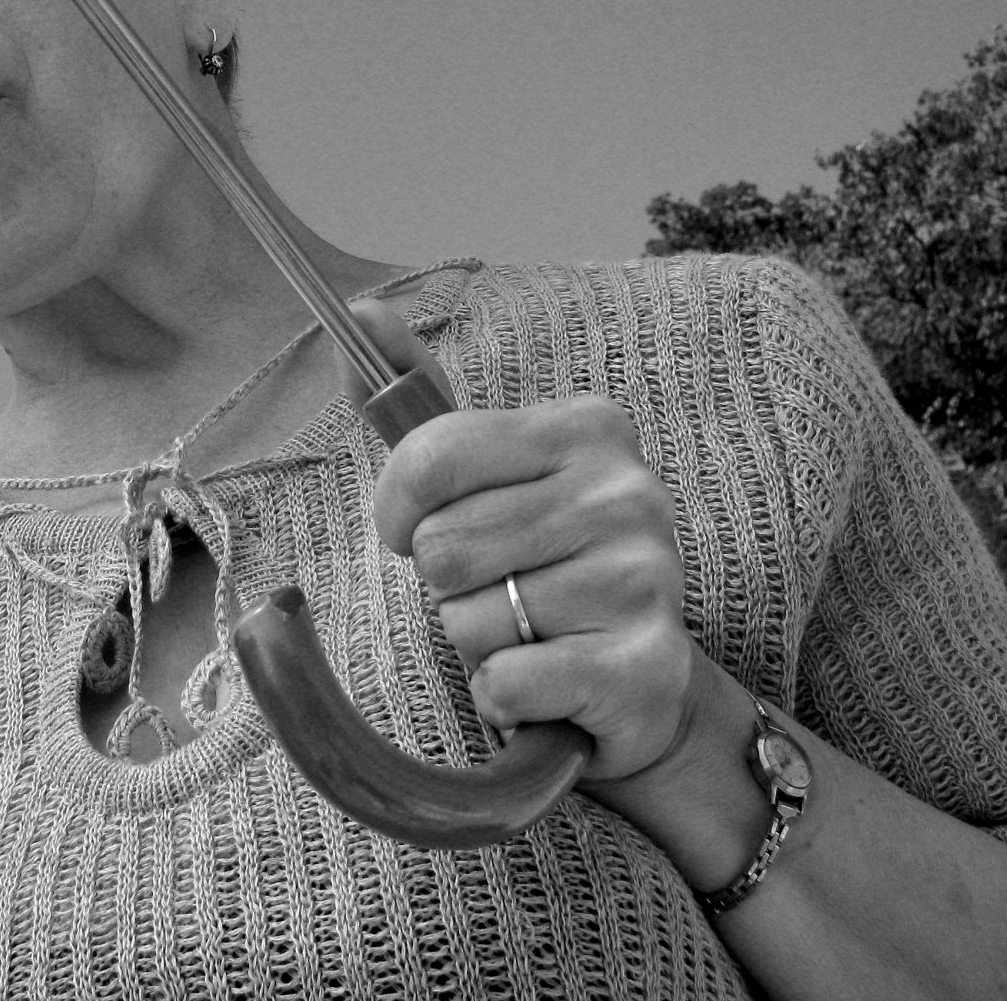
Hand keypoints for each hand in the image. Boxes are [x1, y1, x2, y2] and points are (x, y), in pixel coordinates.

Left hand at [337, 299, 699, 782]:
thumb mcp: (481, 472)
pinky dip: (505, 696)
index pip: (429, 455)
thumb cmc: (538, 565)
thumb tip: (362, 311)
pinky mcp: (644, 671)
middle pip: (443, 545)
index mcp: (587, 429)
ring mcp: (644, 581)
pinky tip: (548, 684)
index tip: (419, 532)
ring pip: (469, 619)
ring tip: (531, 632)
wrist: (633, 685)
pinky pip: (506, 683)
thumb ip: (415, 393)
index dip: (399, 510)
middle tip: (501, 590)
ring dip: (479, 641)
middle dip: (449, 584)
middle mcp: (629, 493)